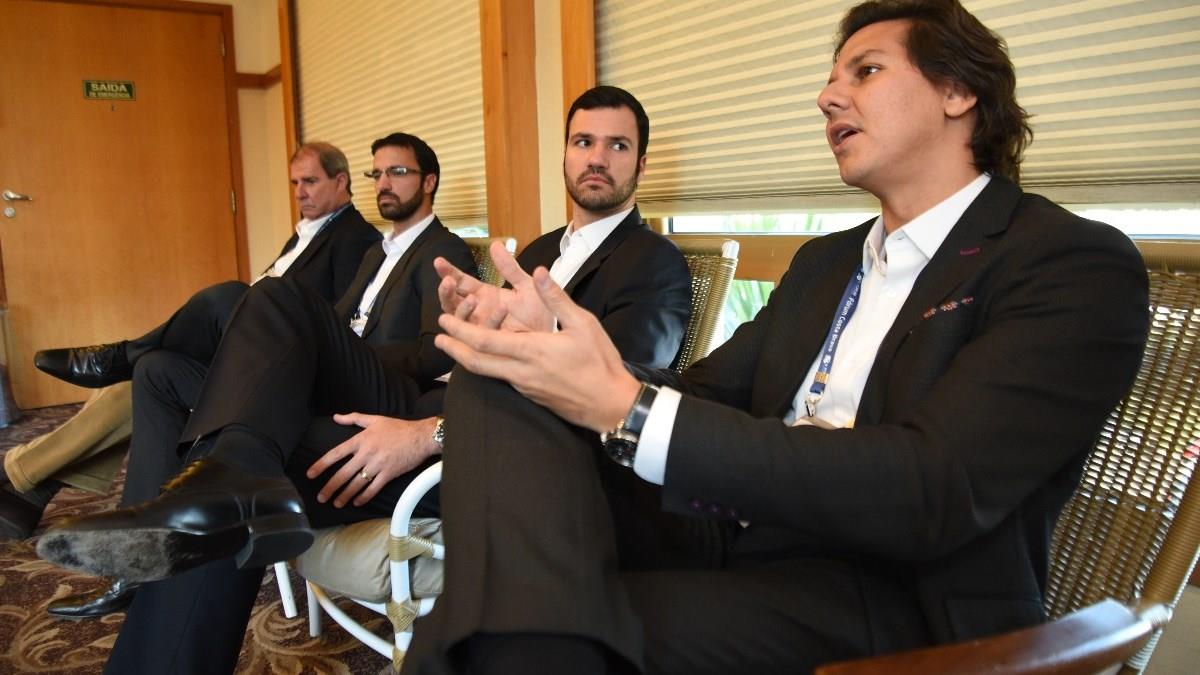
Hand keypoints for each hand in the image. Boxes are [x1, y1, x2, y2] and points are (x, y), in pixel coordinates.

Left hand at [306, 414, 439, 507]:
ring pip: (356, 484)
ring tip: (336, 503)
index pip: (336, 454)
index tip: (310, 475)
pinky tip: (356, 502)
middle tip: (321, 497)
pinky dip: (364, 497)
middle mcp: (367, 453)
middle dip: (330, 487)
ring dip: (344, 495)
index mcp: (361, 439)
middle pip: (343, 473)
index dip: (321, 465)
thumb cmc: (398, 428)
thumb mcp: (375, 419)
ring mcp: (378, 465)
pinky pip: (373, 488)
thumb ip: (354, 418)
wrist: (421, 436)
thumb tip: (336, 417)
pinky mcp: (389, 474)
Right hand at [434, 241, 554, 332]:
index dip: (448, 272)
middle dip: (446, 292)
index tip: (439, 262)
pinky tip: (501, 309)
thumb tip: (496, 245)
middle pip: (451, 303)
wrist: (553, 335)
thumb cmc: (539, 312)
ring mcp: (483, 328)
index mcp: (484, 295)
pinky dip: (491, 321)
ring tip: (472, 298)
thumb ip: (510, 267)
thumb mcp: (525, 284)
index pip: (460, 282)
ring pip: (460, 321)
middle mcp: (479, 312)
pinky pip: (485, 333)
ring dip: (463, 310)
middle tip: (448, 282)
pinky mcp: (493, 342)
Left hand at [435, 267, 640, 432]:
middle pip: (476, 363)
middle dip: (454, 349)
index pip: (485, 341)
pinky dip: (487, 366)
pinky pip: (501, 379)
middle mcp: (521, 372)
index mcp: (531, 351)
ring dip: (467, 359)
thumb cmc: (600, 362)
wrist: (611, 404)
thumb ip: (556, 298)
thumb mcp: (583, 323)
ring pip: (487, 373)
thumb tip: (539, 271)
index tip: (443, 320)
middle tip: (438, 338)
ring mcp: (524, 387)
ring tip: (455, 348)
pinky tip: (487, 359)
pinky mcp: (531, 395)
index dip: (460, 330)